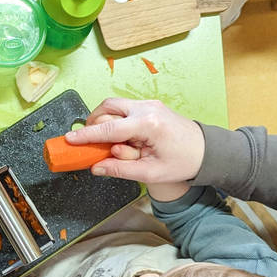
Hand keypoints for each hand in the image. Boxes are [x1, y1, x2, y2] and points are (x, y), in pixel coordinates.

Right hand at [64, 98, 204, 183]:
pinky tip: (122, 138)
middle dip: (95, 125)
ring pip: (113, 105)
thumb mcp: (150, 173)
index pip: (108, 129)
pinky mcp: (150, 105)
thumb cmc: (183, 163)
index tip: (69, 139)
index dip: (86, 135)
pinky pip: (124, 108)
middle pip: (107, 107)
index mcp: (148, 124)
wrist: (207, 151)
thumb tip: (96, 167)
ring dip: (104, 121)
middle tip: (93, 145)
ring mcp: (149, 104)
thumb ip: (120, 169)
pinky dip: (115, 120)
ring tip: (109, 143)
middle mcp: (147, 108)